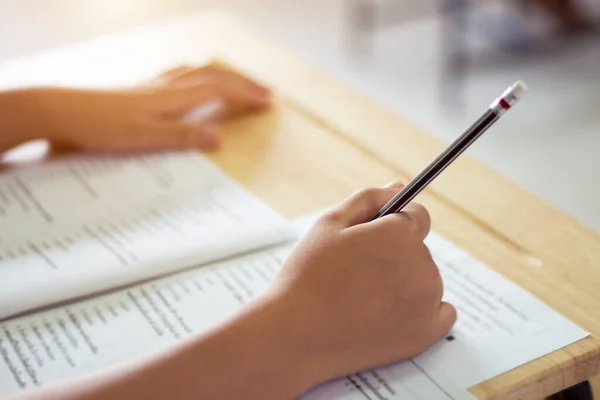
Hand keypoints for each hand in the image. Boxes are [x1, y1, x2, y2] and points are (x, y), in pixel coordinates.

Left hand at [30, 62, 271, 151]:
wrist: (61, 110)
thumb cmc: (101, 126)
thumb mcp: (145, 138)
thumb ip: (183, 137)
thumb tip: (220, 137)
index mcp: (174, 97)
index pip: (220, 90)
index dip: (246, 94)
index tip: (270, 101)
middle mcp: (167, 86)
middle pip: (214, 75)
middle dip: (242, 82)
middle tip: (265, 91)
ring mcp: (153, 84)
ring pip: (197, 70)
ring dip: (223, 74)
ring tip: (236, 80)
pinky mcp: (140, 88)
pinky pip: (179, 73)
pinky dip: (197, 73)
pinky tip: (189, 76)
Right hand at [266, 182, 456, 388]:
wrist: (295, 336)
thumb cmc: (307, 275)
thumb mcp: (329, 223)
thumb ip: (368, 199)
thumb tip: (399, 188)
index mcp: (401, 234)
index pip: (416, 216)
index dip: (391, 225)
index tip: (369, 241)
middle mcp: (422, 265)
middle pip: (419, 249)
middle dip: (395, 254)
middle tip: (356, 273)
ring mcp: (427, 302)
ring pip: (426, 279)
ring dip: (405, 282)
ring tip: (363, 298)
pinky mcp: (426, 334)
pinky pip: (441, 312)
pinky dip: (422, 310)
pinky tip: (392, 314)